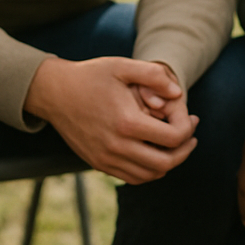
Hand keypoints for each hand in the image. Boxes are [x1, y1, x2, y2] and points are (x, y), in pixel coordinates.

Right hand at [25, 57, 197, 183]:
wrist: (54, 92)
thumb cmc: (90, 76)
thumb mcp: (122, 66)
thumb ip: (154, 75)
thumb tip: (178, 93)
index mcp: (126, 122)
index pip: (173, 138)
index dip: (188, 128)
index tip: (190, 117)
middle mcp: (117, 146)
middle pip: (166, 163)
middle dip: (185, 150)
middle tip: (191, 135)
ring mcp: (106, 158)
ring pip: (150, 175)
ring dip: (169, 162)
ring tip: (176, 144)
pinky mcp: (99, 164)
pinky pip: (132, 177)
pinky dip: (149, 170)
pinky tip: (155, 152)